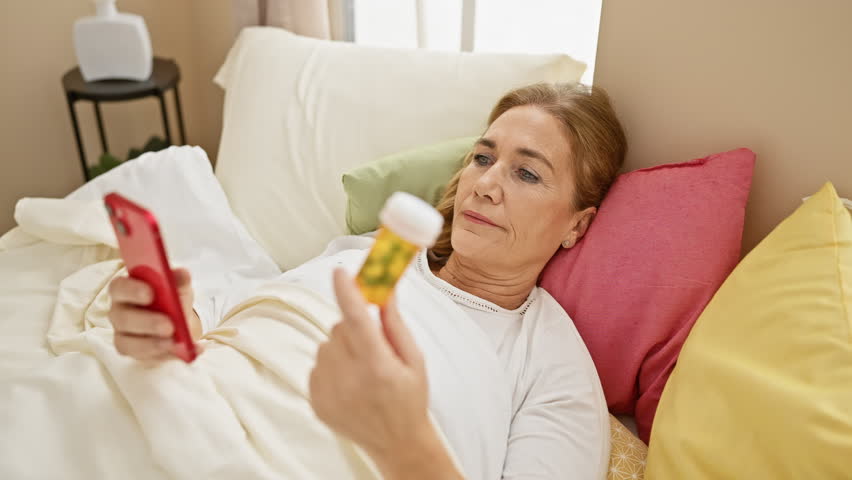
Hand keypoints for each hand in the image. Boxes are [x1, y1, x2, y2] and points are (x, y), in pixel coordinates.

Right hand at [107, 267, 202, 361]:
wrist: (178, 320)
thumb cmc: (172, 298)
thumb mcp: (179, 287)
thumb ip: (179, 280)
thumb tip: (182, 274)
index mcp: (125, 288)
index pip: (119, 287)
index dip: (132, 290)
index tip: (150, 294)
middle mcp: (118, 311)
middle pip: (123, 318)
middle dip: (147, 322)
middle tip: (169, 326)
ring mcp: (122, 333)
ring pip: (128, 342)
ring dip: (153, 343)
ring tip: (175, 342)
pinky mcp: (131, 351)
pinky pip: (143, 356)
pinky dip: (166, 354)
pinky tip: (184, 351)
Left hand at [309, 269, 462, 479]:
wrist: (395, 442)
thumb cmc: (409, 398)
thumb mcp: (413, 359)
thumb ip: (395, 324)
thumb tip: (385, 291)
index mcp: (377, 366)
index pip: (357, 320)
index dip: (347, 293)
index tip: (340, 273)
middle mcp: (349, 378)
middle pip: (340, 328)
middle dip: (354, 326)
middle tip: (373, 345)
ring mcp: (328, 390)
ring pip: (327, 345)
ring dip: (343, 348)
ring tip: (363, 370)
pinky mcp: (315, 399)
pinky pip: (318, 363)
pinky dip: (333, 365)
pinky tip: (350, 383)